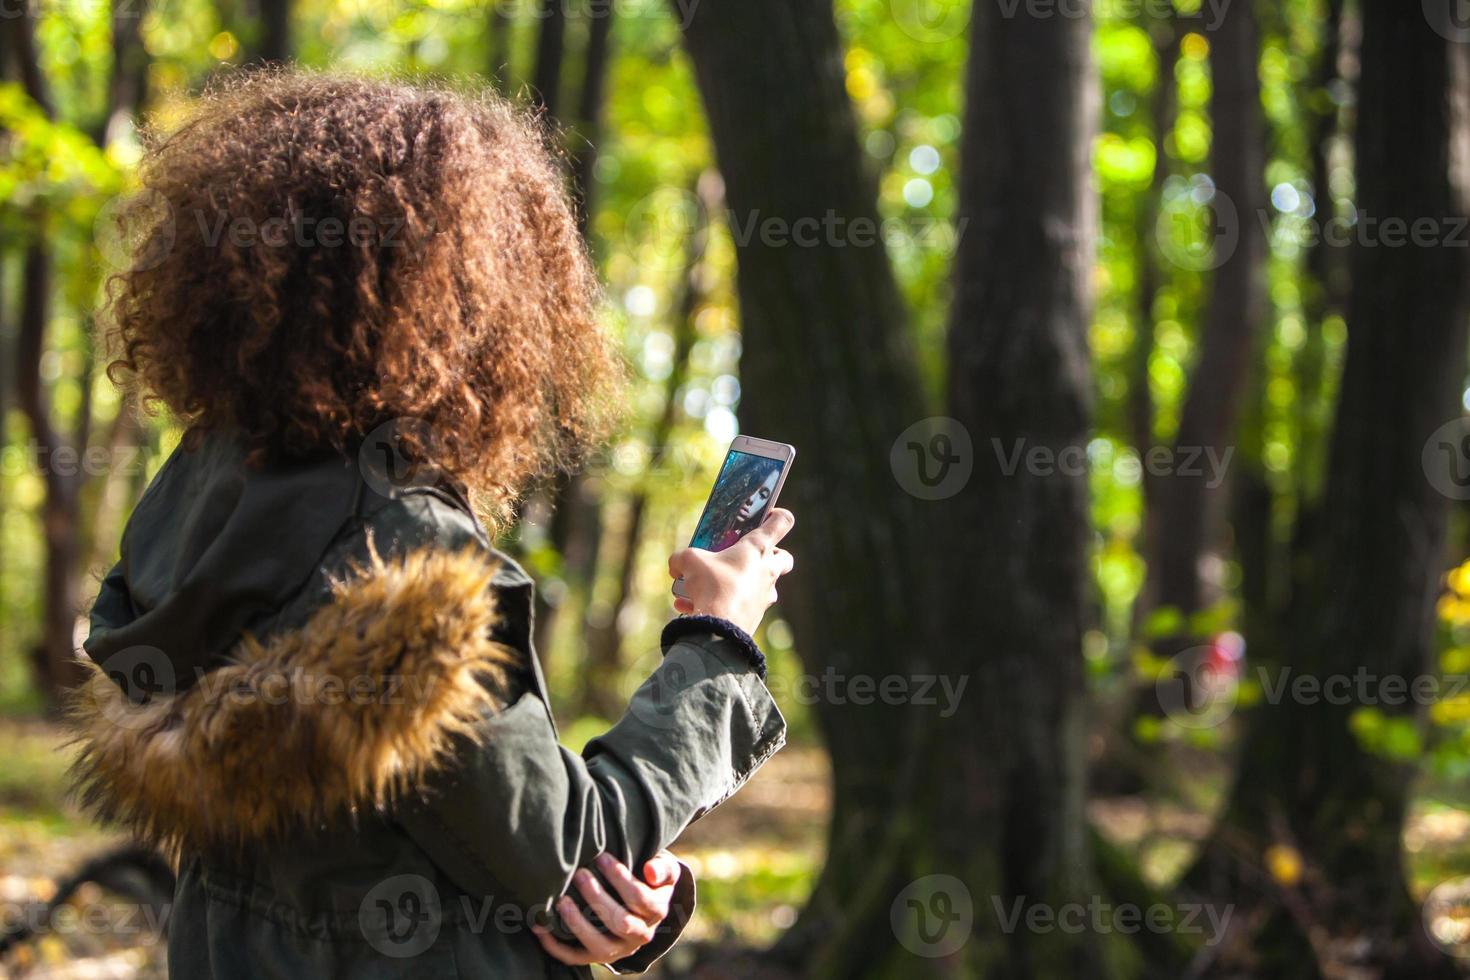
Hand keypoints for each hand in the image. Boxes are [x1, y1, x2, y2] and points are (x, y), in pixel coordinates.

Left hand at [532, 851, 681, 965]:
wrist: (642, 904)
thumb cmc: (648, 878)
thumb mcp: (664, 869)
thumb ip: (662, 867)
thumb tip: (650, 871)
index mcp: (656, 912)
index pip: (639, 898)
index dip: (620, 878)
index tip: (601, 857)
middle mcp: (639, 935)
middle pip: (621, 923)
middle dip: (598, 898)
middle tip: (579, 874)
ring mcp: (618, 949)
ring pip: (599, 946)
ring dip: (578, 924)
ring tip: (562, 901)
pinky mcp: (596, 957)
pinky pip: (575, 957)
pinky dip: (555, 945)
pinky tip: (540, 926)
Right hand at [669, 508, 794, 634]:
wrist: (719, 627)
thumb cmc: (711, 585)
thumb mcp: (689, 561)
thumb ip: (682, 559)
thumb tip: (676, 566)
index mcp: (757, 548)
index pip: (782, 522)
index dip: (777, 515)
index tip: (768, 514)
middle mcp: (767, 571)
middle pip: (784, 558)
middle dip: (771, 556)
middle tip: (747, 556)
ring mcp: (764, 595)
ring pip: (761, 585)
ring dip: (737, 583)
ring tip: (705, 587)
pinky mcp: (755, 614)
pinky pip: (738, 605)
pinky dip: (720, 604)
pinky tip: (690, 606)